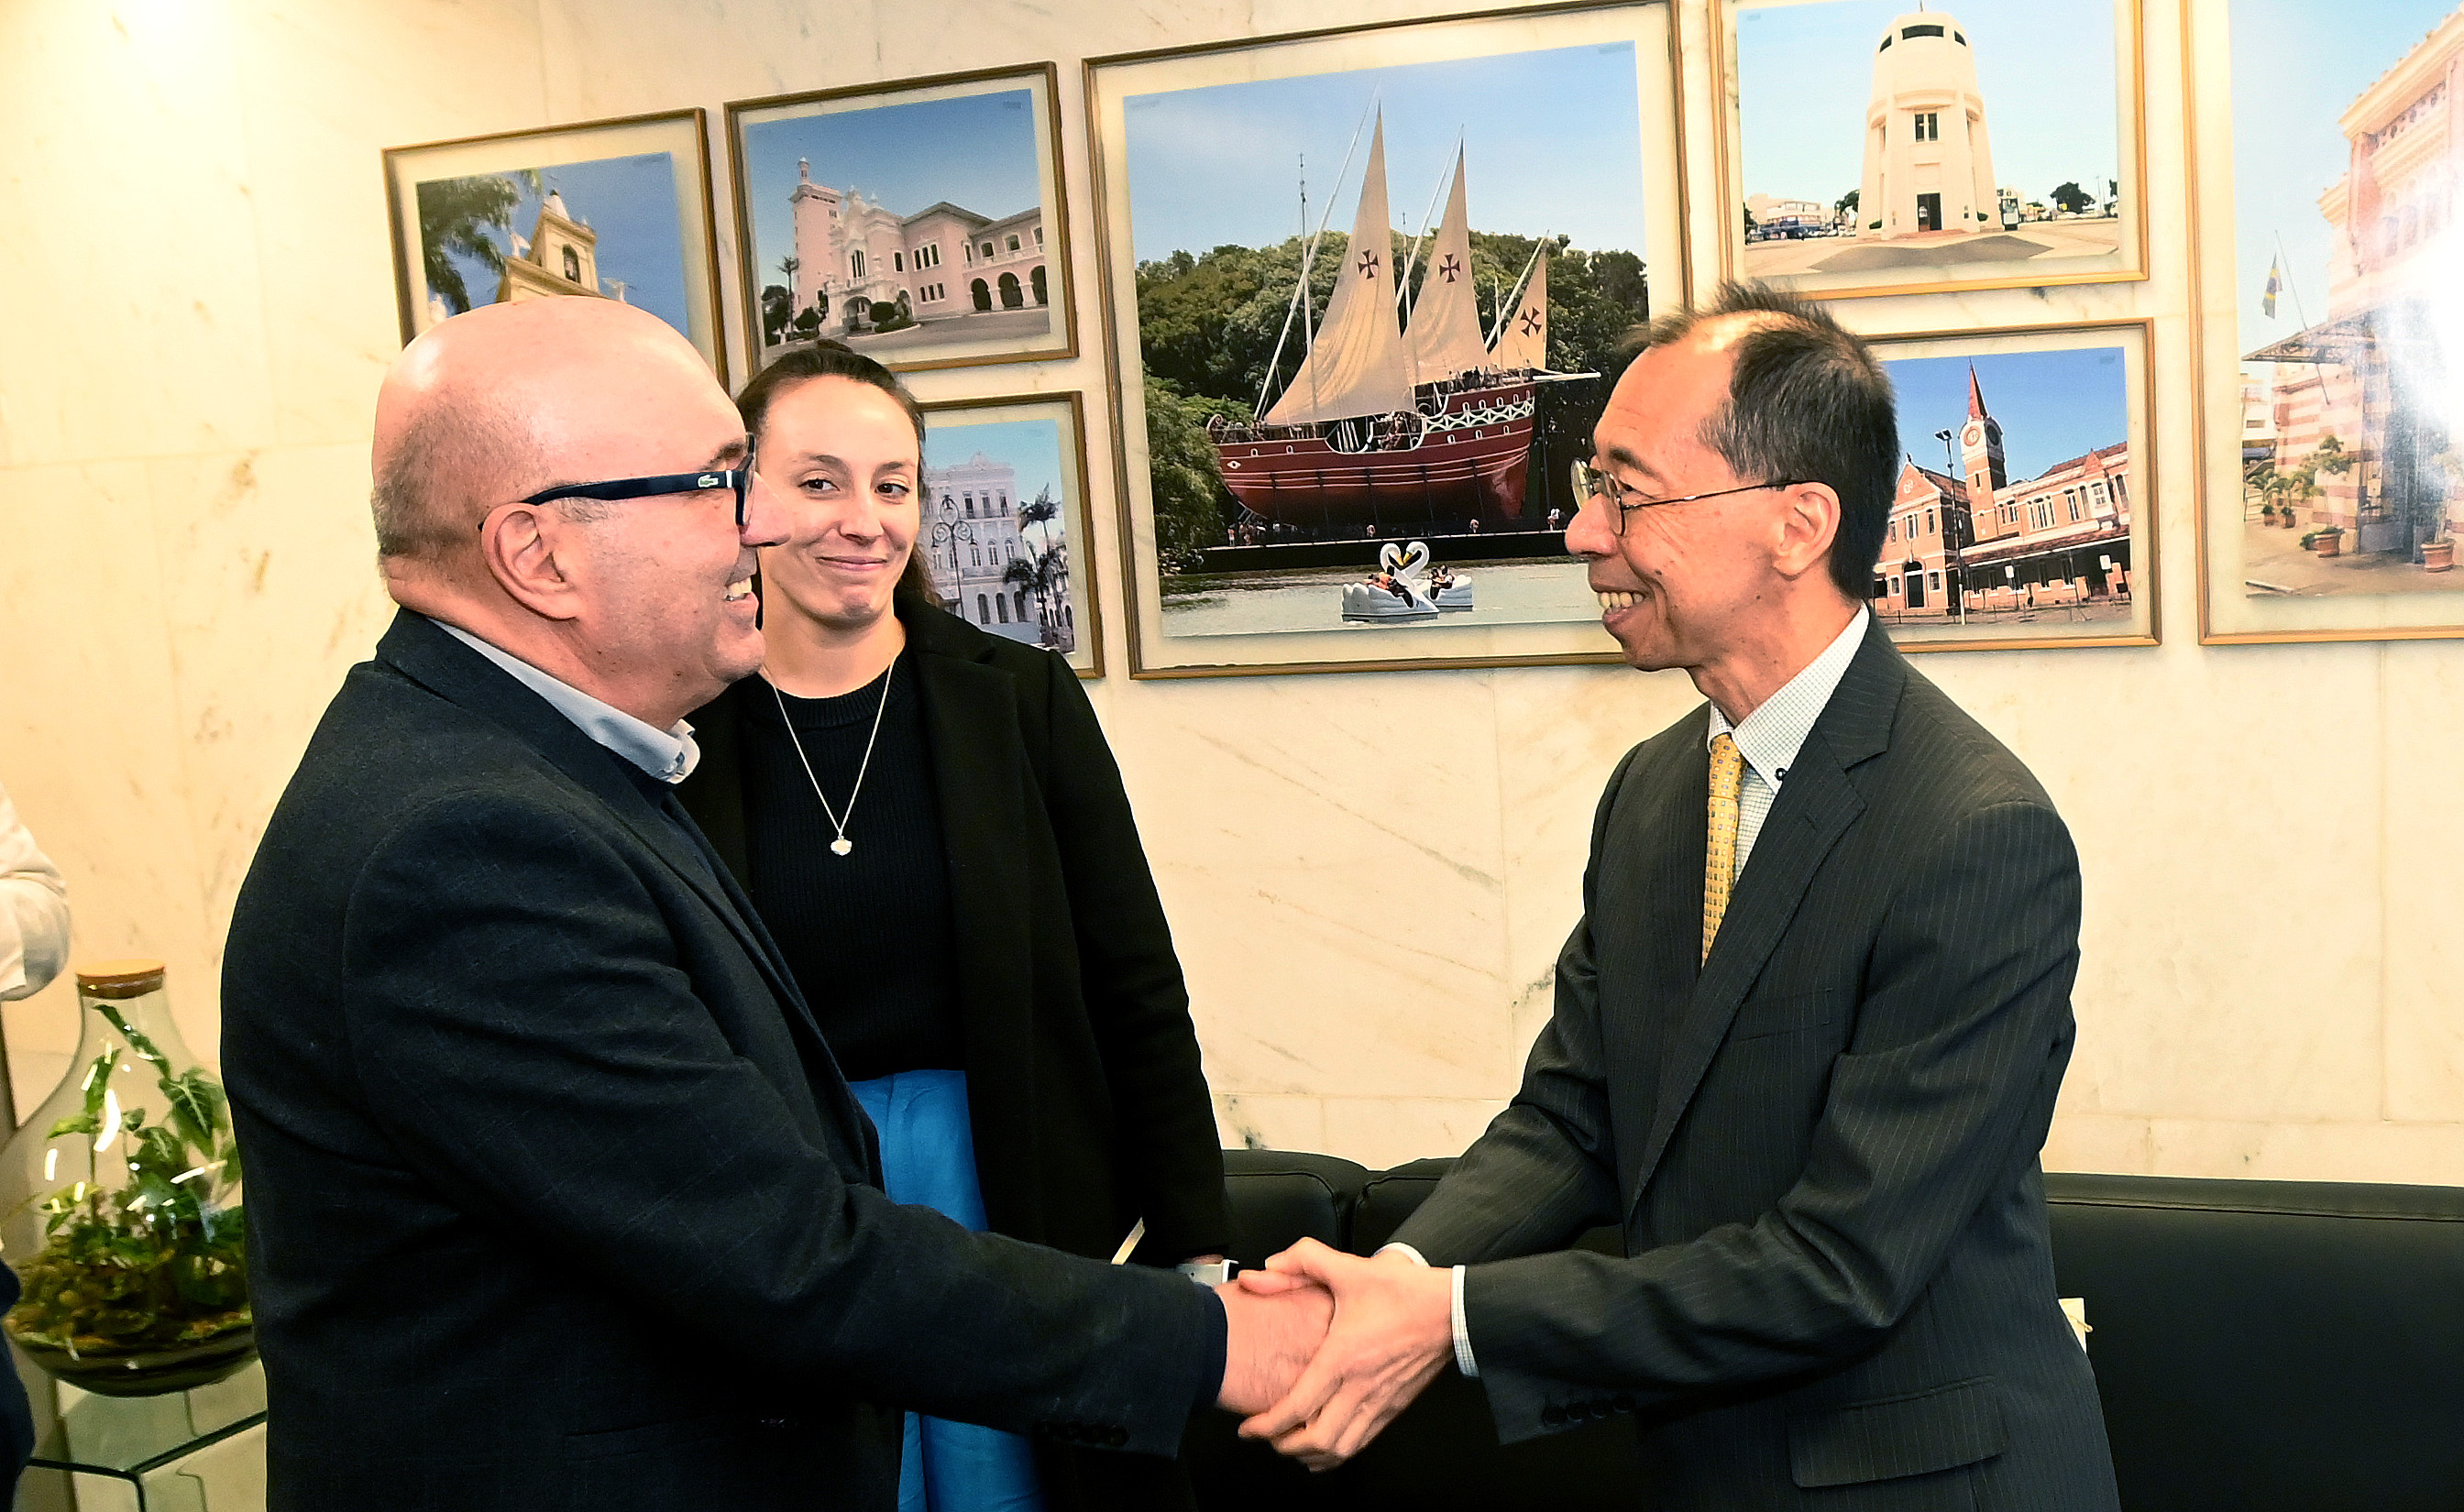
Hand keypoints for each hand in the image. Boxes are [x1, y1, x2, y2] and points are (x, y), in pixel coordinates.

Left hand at [1234, 1238, 1453, 1468]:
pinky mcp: (1395, 1407)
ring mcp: (1380, 1402)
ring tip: (1291, 1446)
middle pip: (1316, 1440)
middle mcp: (1360, 1388)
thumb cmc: (1405, 1292)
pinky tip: (1328, 1447)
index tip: (1248, 1429)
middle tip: (1265, 1439)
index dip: (1267, 1426)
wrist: (1453, 1309)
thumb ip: (1304, 1259)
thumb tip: (1269, 1265)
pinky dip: (1339, 1453)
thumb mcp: (1350, 1267)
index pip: (1297, 1408)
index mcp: (1343, 1358)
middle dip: (1284, 1447)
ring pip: (1341, 1449)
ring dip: (1312, 1455)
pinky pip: (1363, 1443)